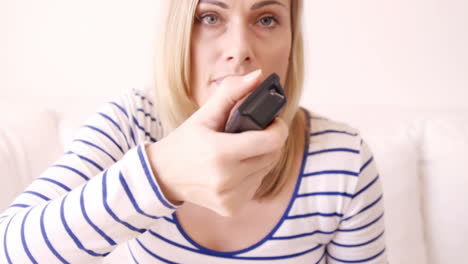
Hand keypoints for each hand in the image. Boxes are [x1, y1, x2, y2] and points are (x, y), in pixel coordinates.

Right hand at [146, 70, 288, 216]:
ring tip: (241, 150)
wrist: (163, 176)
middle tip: (253, 133)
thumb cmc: (184, 142)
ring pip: (265, 171)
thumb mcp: (204, 115)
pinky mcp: (231, 208)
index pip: (272, 141)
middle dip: (269, 142)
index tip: (271, 122)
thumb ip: (231, 92)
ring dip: (261, 158)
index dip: (277, 128)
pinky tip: (236, 168)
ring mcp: (229, 197)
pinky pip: (255, 186)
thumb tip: (259, 76)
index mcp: (220, 153)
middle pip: (272, 156)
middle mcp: (227, 179)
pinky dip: (251, 175)